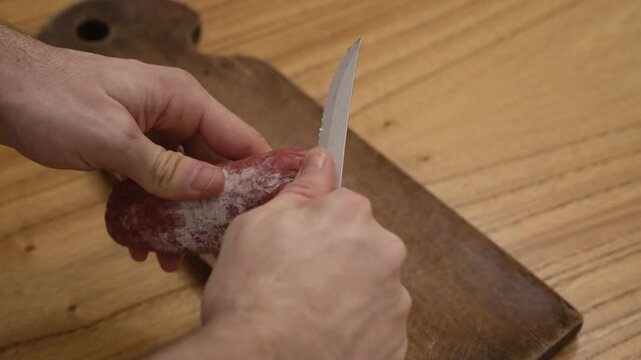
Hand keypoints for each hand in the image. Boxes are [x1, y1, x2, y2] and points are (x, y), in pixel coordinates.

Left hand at [0, 26, 270, 270]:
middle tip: (215, 245)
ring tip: (171, 255)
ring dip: (179, 215)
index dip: (258, 171)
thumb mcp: (113, 139)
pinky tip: (139, 238)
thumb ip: (166, 168)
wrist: (2, 92)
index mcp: (182, 100)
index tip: (267, 209)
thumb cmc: (52, 98)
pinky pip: (155, 179)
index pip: (239, 136)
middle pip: (214, 163)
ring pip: (183, 177)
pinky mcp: (133, 145)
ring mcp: (154, 129)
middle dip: (214, 205)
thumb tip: (215, 187)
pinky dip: (152, 208)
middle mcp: (175, 113)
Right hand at [198, 148, 410, 359]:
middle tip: (297, 283)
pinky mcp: (395, 343)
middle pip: (361, 246)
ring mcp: (394, 301)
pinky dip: (354, 330)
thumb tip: (322, 159)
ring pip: (370, 288)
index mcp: (353, 214)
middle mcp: (385, 252)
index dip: (314, 226)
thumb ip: (301, 190)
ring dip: (347, 296)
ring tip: (308, 315)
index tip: (298, 246)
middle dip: (336, 259)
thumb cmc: (253, 294)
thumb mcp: (258, 224)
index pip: (342, 206)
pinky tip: (323, 336)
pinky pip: (375, 326)